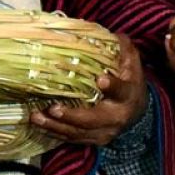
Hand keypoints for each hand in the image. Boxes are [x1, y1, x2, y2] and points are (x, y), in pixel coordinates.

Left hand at [30, 33, 147, 146]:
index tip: (101, 79)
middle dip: (72, 116)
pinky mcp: (94, 140)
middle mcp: (117, 116)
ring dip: (56, 126)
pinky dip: (55, 132)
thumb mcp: (131, 63)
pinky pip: (72, 139)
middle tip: (53, 108)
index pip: (120, 90)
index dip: (112, 85)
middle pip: (93, 119)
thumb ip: (123, 48)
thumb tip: (112, 34)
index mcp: (127, 94)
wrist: (137, 111)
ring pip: (79, 132)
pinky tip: (40, 125)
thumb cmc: (130, 82)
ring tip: (36, 117)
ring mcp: (105, 132)